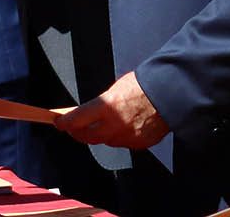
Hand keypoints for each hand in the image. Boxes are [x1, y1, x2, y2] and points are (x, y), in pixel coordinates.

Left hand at [55, 72, 169, 149]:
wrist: (170, 95)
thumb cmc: (143, 86)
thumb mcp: (115, 88)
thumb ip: (102, 103)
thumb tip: (91, 111)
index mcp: (105, 107)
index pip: (76, 120)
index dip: (65, 123)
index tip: (60, 123)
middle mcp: (114, 125)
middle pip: (88, 137)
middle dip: (78, 134)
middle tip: (74, 129)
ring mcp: (128, 137)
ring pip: (107, 142)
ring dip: (101, 136)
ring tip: (101, 126)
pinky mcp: (140, 143)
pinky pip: (124, 143)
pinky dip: (120, 138)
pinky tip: (122, 128)